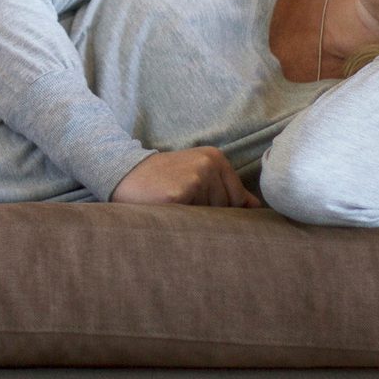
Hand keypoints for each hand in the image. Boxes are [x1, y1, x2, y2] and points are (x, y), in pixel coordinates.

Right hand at [112, 147, 262, 207]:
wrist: (122, 173)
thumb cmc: (162, 180)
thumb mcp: (197, 176)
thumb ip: (228, 190)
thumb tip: (256, 207)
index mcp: (215, 157)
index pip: (237, 200)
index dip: (217, 210)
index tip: (194, 204)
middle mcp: (209, 164)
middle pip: (225, 209)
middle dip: (206, 215)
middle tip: (181, 206)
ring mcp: (196, 177)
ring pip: (210, 217)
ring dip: (192, 220)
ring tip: (173, 207)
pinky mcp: (180, 193)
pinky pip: (194, 220)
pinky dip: (181, 221)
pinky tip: (167, 210)